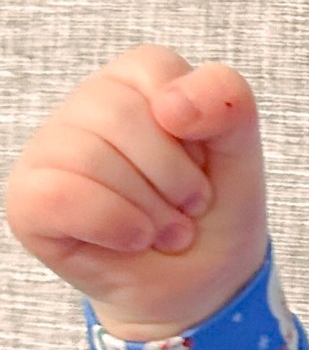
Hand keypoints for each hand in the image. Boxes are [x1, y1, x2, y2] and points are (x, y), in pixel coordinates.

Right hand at [5, 43, 270, 340]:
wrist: (197, 281)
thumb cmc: (212, 208)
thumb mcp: (241, 151)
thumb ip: (228, 103)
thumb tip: (170, 103)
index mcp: (136, 79)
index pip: (155, 68)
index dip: (195, 127)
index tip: (206, 161)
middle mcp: (85, 104)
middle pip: (120, 115)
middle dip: (175, 176)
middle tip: (190, 206)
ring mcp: (49, 150)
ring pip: (89, 158)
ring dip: (150, 209)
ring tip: (167, 228)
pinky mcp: (27, 199)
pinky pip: (59, 198)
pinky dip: (115, 226)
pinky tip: (134, 238)